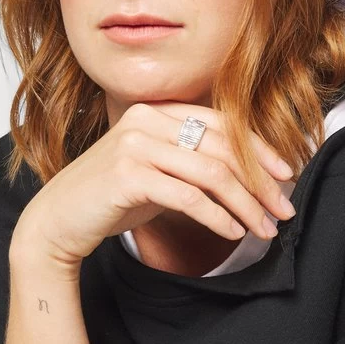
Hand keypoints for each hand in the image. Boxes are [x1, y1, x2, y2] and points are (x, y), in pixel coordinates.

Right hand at [12, 100, 296, 270]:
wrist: (57, 221)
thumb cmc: (111, 198)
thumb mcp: (157, 169)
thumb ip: (192, 161)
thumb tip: (251, 176)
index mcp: (156, 111)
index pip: (223, 123)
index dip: (260, 150)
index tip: (287, 175)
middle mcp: (146, 120)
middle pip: (224, 149)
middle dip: (261, 183)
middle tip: (284, 210)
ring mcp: (135, 145)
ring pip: (212, 173)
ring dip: (246, 205)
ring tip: (265, 230)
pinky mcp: (128, 176)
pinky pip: (189, 197)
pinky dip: (218, 217)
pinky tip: (233, 233)